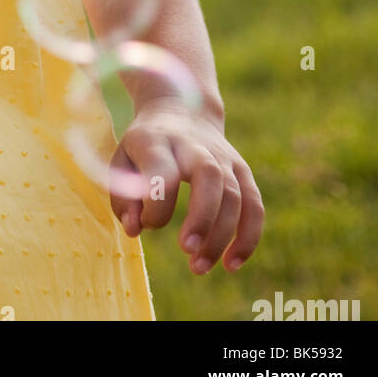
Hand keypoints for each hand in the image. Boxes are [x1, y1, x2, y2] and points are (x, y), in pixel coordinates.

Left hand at [109, 102, 263, 273]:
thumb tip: (135, 230)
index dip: (155, 205)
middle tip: (186, 250)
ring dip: (222, 236)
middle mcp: (194, 146)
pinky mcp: (242, 170)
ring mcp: (223, 157)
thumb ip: (123, 198)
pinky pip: (254, 205)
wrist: (180, 110)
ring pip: (235, 194)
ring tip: (198, 266)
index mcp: (158, 141)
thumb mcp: (122, 161)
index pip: (162, 172)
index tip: (145, 224)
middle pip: (209, 176)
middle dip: (201, 217)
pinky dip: (248, 237)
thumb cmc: (144, 146)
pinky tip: (231, 264)